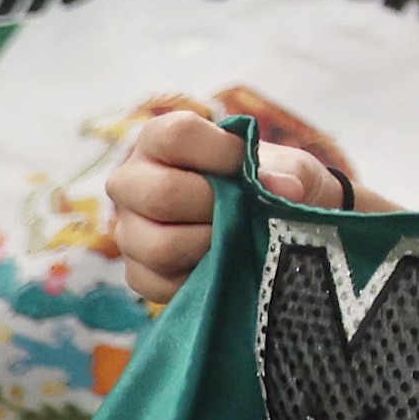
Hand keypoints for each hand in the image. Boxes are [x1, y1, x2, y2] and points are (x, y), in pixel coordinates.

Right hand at [99, 88, 359, 315]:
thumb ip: (288, 172)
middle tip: (242, 210)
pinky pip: (162, 284)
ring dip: (213, 245)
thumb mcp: (290, 168)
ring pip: (161, 246)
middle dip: (217, 206)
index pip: (175, 135)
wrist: (272, 223)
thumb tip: (283, 189)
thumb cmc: (272, 182)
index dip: (222, 153)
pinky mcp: (137, 274)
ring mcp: (128, 230)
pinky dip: (204, 277)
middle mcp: (131, 182)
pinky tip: (223, 262)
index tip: (249, 166)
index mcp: (159, 140)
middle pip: (161, 194)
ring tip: (236, 237)